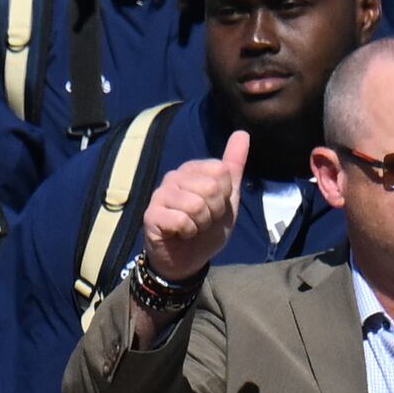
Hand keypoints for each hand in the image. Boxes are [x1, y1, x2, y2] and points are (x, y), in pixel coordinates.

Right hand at [140, 130, 248, 283]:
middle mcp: (174, 176)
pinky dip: (188, 232)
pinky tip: (180, 234)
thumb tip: (242, 133)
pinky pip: (181, 220)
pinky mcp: (151, 215)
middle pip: (211, 187)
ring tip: (192, 227)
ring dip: (201, 224)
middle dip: (214, 212)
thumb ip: (234, 166)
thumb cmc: (207, 228)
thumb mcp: (228, 198)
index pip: (222, 171)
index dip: (225, 196)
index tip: (215, 207)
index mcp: (193, 169)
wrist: (188, 260)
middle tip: (204, 220)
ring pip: (196, 205)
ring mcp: (160, 194)